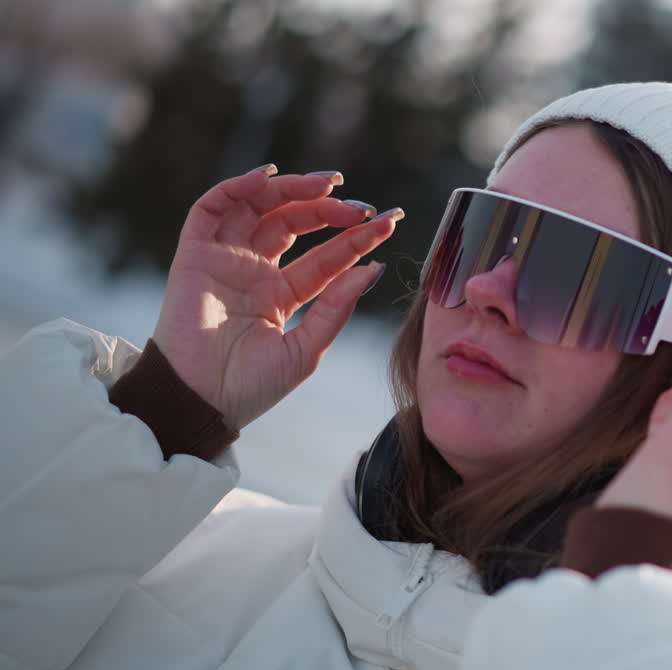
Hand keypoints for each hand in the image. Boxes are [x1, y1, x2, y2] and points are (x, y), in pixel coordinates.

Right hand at [152, 165, 399, 429]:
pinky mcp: (194, 255)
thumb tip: (372, 268)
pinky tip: (267, 177)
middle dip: (328, 209)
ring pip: (259, 207)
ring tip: (326, 185)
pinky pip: (211, 209)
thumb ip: (336, 308)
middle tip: (359, 208)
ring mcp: (225, 261)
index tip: (388, 222)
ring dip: (291, 190)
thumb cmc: (252, 386)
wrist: (202, 403)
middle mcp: (255, 271)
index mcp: (282, 294)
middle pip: (294, 223)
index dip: (356, 238)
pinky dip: (237, 186)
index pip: (325, 256)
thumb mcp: (307, 349)